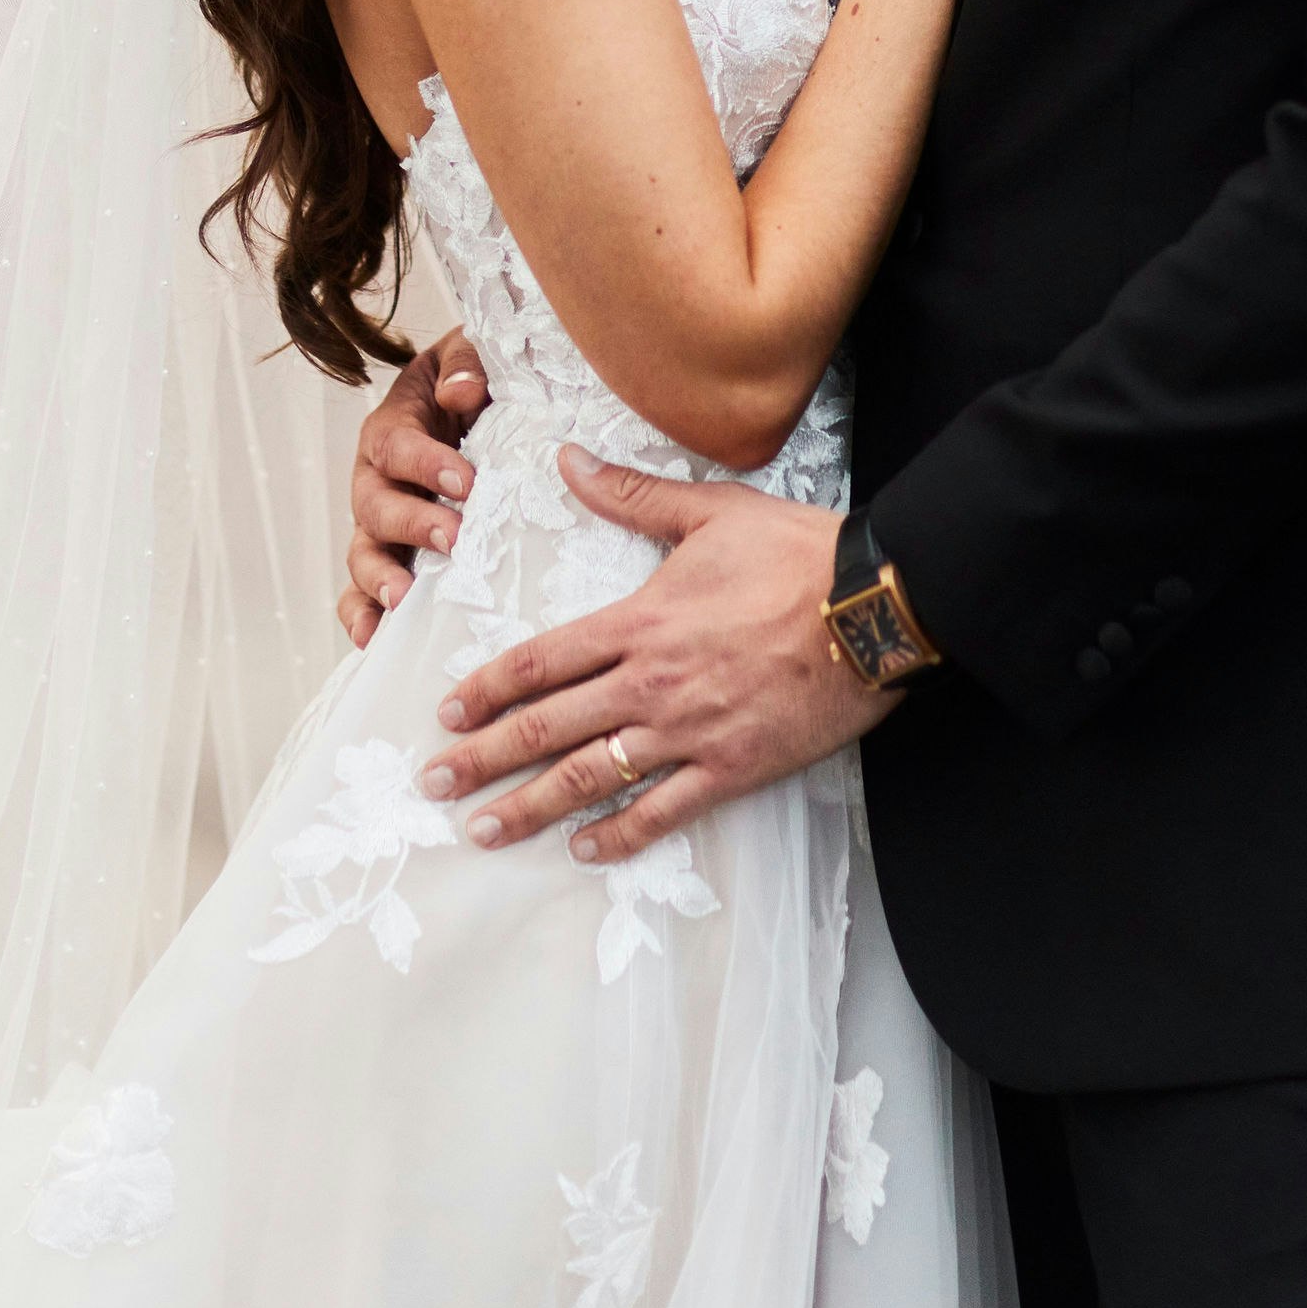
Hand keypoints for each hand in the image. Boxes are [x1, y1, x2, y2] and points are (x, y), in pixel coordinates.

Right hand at [339, 327, 489, 649]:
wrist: (471, 402)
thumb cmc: (471, 379)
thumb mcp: (469, 353)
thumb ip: (465, 363)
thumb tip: (463, 392)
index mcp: (390, 427)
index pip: (397, 445)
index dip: (426, 464)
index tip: (467, 482)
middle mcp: (374, 479)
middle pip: (376, 505)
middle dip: (412, 524)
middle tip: (453, 539)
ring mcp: (377, 524)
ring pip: (363, 553)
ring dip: (379, 578)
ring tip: (403, 601)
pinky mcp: (389, 557)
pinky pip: (361, 591)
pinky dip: (361, 614)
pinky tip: (371, 640)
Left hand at [420, 451, 884, 856]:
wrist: (872, 606)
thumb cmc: (795, 553)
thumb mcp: (710, 510)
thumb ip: (631, 493)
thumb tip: (568, 459)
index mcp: (640, 620)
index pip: (543, 661)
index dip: (489, 688)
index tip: (446, 713)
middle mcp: (651, 683)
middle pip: (549, 728)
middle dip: (484, 758)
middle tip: (434, 782)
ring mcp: (689, 732)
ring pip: (592, 778)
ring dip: (531, 806)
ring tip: (484, 829)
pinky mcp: (733, 768)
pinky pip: (664, 811)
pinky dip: (620, 835)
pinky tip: (585, 848)